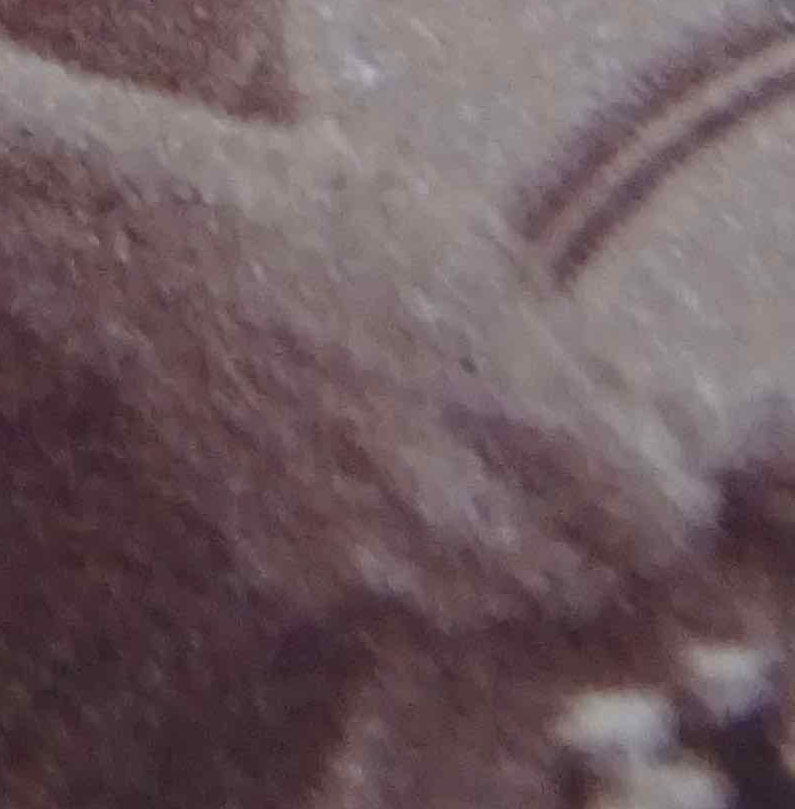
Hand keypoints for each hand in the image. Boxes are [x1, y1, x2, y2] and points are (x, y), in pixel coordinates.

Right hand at [84, 118, 707, 638]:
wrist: (149, 244)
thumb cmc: (317, 212)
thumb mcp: (473, 239)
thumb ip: (576, 351)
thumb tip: (654, 420)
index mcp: (513, 401)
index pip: (657, 517)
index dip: (659, 492)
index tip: (637, 459)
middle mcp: (449, 496)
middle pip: (578, 575)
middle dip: (578, 531)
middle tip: (536, 463)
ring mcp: (366, 546)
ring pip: (483, 595)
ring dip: (486, 551)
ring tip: (431, 456)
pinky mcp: (296, 568)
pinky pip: (380, 587)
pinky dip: (384, 547)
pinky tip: (342, 457)